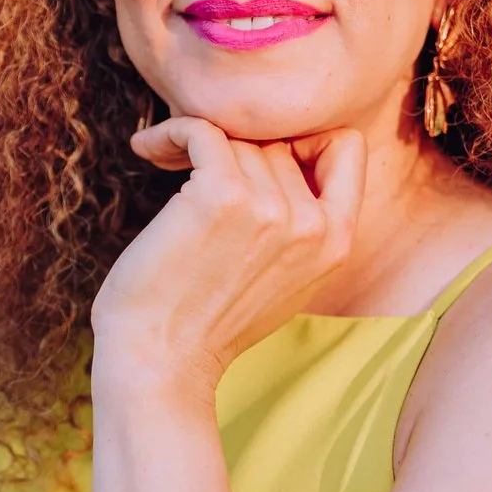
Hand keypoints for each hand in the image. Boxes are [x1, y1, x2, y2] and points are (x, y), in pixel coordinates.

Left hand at [90, 118, 364, 397]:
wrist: (160, 361)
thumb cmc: (206, 320)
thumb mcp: (284, 277)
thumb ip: (300, 223)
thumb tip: (280, 153)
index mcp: (337, 242)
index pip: (345, 145)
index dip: (302, 137)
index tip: (256, 154)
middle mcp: (312, 224)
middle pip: (275, 141)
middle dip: (233, 146)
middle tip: (190, 164)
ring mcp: (270, 209)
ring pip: (236, 137)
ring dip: (193, 144)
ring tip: (163, 164)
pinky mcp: (220, 195)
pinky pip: (200, 130)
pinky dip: (169, 132)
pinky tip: (146, 149)